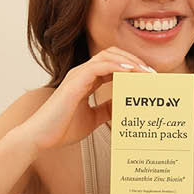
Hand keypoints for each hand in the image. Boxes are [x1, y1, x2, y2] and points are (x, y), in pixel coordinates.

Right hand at [15, 46, 154, 151]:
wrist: (40, 138)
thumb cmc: (61, 129)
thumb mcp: (93, 119)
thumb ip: (107, 109)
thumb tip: (123, 106)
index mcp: (86, 80)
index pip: (113, 64)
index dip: (132, 67)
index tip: (149, 77)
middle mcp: (82, 74)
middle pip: (113, 55)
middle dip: (134, 60)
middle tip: (152, 73)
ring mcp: (78, 76)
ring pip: (108, 56)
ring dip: (129, 61)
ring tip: (145, 71)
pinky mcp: (74, 82)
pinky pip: (99, 66)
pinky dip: (117, 66)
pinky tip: (131, 73)